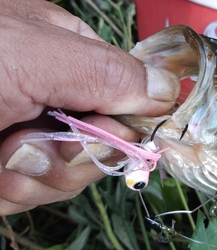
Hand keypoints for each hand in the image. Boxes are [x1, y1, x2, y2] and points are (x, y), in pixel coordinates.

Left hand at [0, 0, 179, 214]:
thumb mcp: (34, 53)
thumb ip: (106, 73)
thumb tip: (168, 91)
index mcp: (63, 54)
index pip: (125, 91)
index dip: (128, 121)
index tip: (118, 139)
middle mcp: (47, 94)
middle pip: (100, 140)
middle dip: (73, 154)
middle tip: (29, 143)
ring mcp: (22, 134)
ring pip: (66, 176)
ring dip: (35, 175)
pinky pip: (28, 196)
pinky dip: (10, 192)